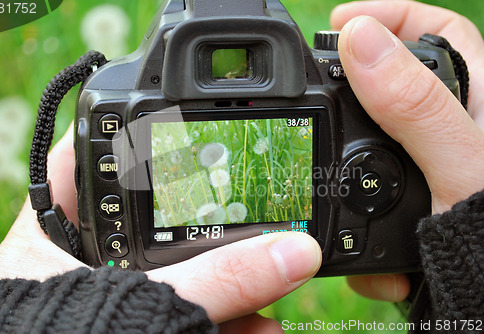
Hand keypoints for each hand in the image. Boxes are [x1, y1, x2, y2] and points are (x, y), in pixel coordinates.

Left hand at [0, 125, 320, 332]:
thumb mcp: (144, 305)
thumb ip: (216, 280)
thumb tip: (292, 252)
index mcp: (55, 241)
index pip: (86, 160)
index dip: (128, 133)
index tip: (175, 118)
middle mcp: (82, 264)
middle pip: (148, 217)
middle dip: (205, 220)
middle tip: (246, 206)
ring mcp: (114, 297)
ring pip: (178, 273)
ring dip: (229, 279)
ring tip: (271, 276)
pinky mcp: (144, 325)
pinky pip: (189, 312)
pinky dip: (228, 319)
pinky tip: (262, 326)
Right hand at [330, 0, 483, 300]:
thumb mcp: (459, 167)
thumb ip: (412, 106)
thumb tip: (358, 40)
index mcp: (477, 104)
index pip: (435, 31)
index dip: (386, 16)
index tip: (338, 23)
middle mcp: (453, 132)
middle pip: (393, 88)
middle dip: (351, 99)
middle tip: (316, 104)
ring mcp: (430, 170)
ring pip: (371, 151)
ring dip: (348, 179)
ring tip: (336, 193)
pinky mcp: (411, 205)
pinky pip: (369, 200)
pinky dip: (359, 225)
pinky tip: (369, 249)